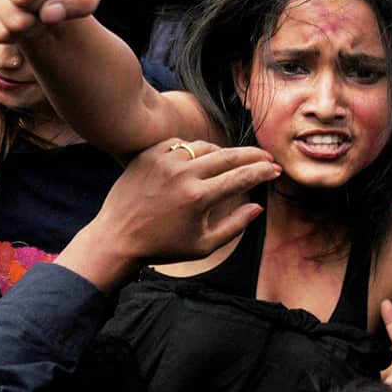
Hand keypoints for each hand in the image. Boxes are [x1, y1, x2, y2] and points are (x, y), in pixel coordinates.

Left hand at [58, 139, 280, 289]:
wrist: (117, 238)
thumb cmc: (162, 246)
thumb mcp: (202, 245)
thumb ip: (234, 226)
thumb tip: (258, 206)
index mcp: (199, 198)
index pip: (241, 177)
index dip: (262, 172)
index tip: (275, 170)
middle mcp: (183, 174)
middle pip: (228, 156)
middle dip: (252, 155)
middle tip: (265, 157)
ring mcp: (165, 160)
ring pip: (204, 147)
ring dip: (223, 153)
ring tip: (233, 162)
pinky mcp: (149, 154)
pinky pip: (180, 144)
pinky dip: (193, 151)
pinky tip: (201, 159)